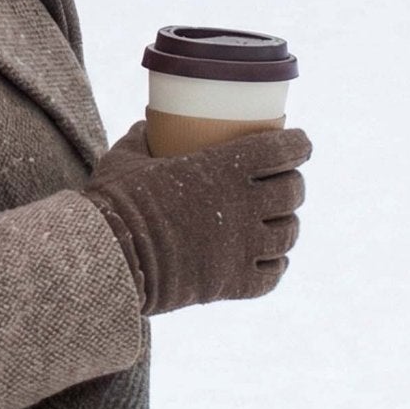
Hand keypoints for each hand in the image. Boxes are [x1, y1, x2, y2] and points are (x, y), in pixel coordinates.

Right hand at [84, 120, 311, 315]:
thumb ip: (143, 139)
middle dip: (293, 184)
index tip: (300, 144)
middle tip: (283, 183)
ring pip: (289, 233)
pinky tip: (269, 260)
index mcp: (224, 168)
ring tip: (277, 222)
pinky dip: (275, 265)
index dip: (299, 145)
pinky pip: (273, 275)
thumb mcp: (126, 158)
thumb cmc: (116, 202)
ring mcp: (242, 247)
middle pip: (293, 191)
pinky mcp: (234, 283)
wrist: (109, 259)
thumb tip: (149, 125)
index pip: (284, 149)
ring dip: (287, 224)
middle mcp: (244, 205)